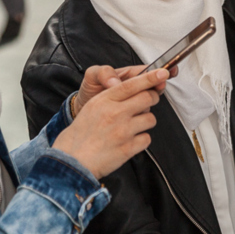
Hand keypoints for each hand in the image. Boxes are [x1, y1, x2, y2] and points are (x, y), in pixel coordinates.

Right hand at [54, 69, 168, 179]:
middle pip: (147, 98)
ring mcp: (123, 131)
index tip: (162, 74)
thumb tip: (136, 91)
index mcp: (104, 100)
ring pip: (150, 119)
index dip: (150, 77)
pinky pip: (147, 138)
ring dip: (145, 121)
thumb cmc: (80, 134)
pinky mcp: (128, 148)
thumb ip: (112, 97)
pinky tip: (129, 141)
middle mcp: (115, 113)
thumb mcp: (92, 107)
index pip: (132, 84)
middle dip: (151, 99)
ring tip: (132, 127)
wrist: (72, 160)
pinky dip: (141, 140)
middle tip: (146, 103)